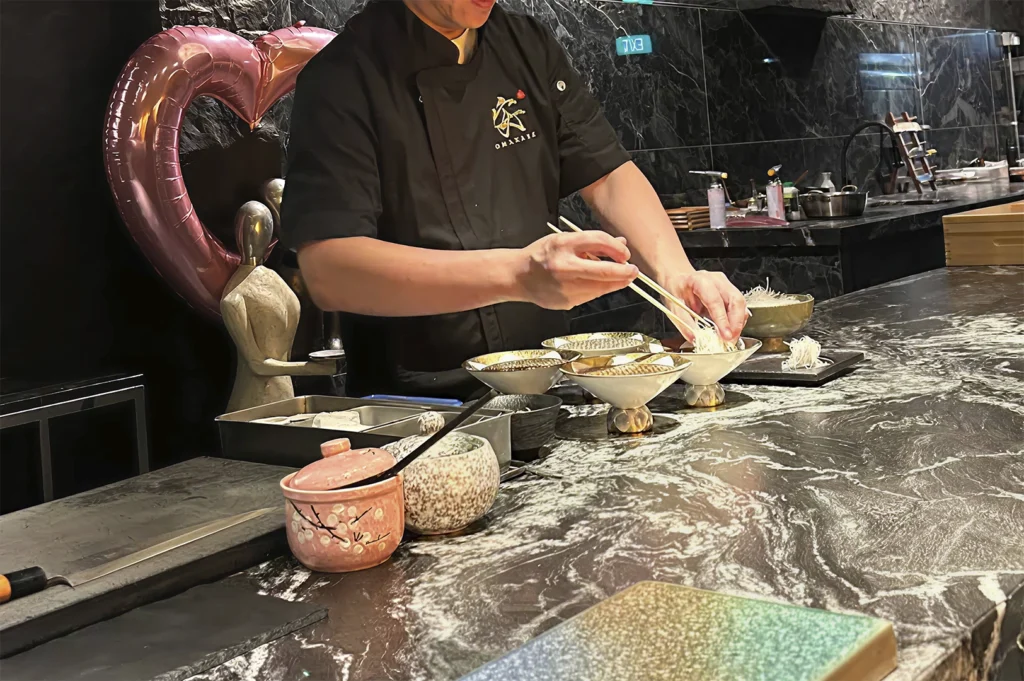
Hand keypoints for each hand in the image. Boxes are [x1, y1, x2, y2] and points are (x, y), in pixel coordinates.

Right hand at [518, 231, 638, 309]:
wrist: (518, 276)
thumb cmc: (540, 256)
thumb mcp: (564, 240)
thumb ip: (592, 242)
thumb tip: (619, 245)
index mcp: (563, 245)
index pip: (599, 242)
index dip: (617, 249)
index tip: (625, 254)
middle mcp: (564, 267)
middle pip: (605, 272)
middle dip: (624, 273)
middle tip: (632, 271)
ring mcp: (565, 287)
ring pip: (601, 288)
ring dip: (615, 283)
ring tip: (619, 277)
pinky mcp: (566, 302)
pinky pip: (590, 296)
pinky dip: (598, 290)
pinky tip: (595, 284)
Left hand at [664, 270, 746, 341]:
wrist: (679, 280)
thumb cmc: (676, 290)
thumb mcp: (674, 308)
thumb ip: (684, 324)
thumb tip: (695, 338)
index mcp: (700, 281)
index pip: (715, 301)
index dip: (722, 320)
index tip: (726, 335)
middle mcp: (716, 280)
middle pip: (735, 300)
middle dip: (736, 323)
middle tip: (731, 340)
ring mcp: (726, 285)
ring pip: (740, 304)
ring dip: (738, 324)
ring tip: (730, 339)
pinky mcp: (730, 292)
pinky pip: (739, 307)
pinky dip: (737, 321)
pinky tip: (730, 331)